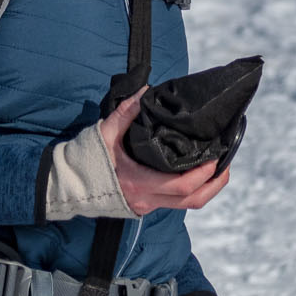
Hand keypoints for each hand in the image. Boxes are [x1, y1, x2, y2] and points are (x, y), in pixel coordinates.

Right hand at [97, 89, 230, 215]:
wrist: (70, 185)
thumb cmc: (87, 159)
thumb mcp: (105, 132)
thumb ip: (126, 112)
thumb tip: (145, 90)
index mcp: (139, 183)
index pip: (182, 186)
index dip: (203, 173)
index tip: (216, 156)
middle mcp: (147, 199)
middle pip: (193, 200)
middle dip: (215, 183)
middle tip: (226, 163)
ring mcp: (147, 205)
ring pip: (187, 204)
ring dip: (206, 187)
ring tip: (217, 167)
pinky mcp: (146, 205)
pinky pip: (176, 201)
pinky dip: (191, 187)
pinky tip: (195, 170)